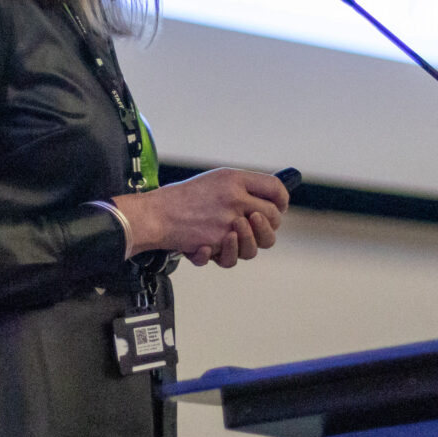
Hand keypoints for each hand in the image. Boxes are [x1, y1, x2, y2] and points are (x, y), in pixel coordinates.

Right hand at [111, 168, 288, 269]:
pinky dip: (226, 254)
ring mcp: (228, 221)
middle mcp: (235, 198)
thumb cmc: (183, 198)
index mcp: (235, 179)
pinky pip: (234, 257)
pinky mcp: (217, 242)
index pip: (275, 189)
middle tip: (253, 225)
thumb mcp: (215, 180)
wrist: (156, 214)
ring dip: (251, 241)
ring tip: (234, 234)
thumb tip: (269, 200)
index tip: (277, 208)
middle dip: (268, 225)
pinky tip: (211, 247)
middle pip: (273, 217)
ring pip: (260, 242)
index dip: (281, 200)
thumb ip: (242, 187)